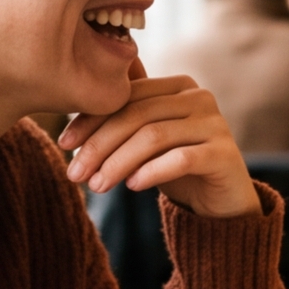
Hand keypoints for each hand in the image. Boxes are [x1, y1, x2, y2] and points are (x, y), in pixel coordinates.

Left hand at [58, 59, 259, 217]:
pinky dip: (151, 172)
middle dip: (99, 145)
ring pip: (154, 136)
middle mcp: (199, 97)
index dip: (91, 119)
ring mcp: (215, 124)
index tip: (64, 144)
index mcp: (178, 85)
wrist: (222, 202)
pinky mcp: (225, 153)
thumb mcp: (147, 140)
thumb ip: (123, 119)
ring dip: (118, 163)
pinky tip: (132, 186)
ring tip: (96, 186)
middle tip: (75, 173)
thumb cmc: (178, 167)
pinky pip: (181, 159)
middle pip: (137, 115)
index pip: (126, 96)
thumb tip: (73, 110)